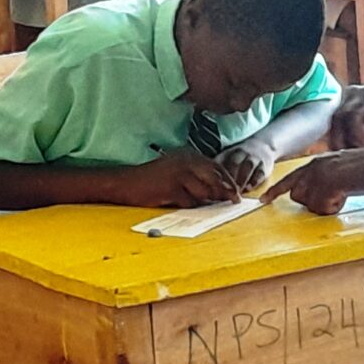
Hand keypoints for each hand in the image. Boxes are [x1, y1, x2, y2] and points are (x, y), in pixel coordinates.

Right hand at [121, 151, 239, 207]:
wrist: (126, 183)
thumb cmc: (152, 181)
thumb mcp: (177, 173)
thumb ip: (196, 178)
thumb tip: (219, 192)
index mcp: (188, 156)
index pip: (217, 167)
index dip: (229, 180)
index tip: (238, 192)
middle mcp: (186, 162)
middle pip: (215, 178)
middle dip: (227, 191)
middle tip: (235, 201)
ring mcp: (179, 174)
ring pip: (205, 191)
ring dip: (209, 201)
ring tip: (210, 207)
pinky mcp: (172, 188)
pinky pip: (190, 201)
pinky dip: (191, 207)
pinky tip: (186, 207)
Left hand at [216, 141, 277, 192]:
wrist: (263, 146)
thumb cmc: (240, 159)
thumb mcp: (227, 159)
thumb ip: (217, 170)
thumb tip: (206, 186)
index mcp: (228, 153)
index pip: (220, 162)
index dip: (216, 174)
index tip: (212, 186)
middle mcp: (240, 154)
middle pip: (234, 164)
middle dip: (229, 177)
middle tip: (224, 191)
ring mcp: (253, 159)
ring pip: (247, 167)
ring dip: (241, 180)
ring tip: (236, 192)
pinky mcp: (264, 165)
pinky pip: (260, 172)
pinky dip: (254, 180)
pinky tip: (249, 188)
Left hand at [261, 148, 363, 214]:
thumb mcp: (340, 169)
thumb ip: (326, 178)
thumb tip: (319, 193)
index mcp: (316, 163)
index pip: (289, 179)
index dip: (276, 191)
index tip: (263, 200)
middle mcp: (314, 167)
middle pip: (297, 196)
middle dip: (312, 203)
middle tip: (334, 197)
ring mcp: (320, 175)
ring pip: (309, 203)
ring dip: (325, 206)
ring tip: (343, 194)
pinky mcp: (329, 184)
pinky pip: (322, 206)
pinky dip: (334, 207)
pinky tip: (346, 196)